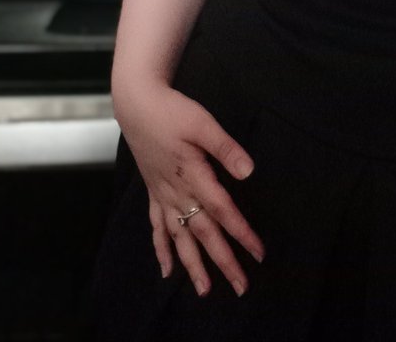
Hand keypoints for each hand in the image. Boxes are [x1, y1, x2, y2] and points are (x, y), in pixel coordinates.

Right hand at [115, 81, 264, 296]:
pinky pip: (157, 228)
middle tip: (241, 286)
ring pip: (179, 237)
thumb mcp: (203, 123)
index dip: (241, 232)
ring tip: (205, 290)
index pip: (222, 210)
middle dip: (223, 261)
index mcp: (192, 174)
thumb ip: (226, 148)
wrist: (137, 105)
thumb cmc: (172, 111)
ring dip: (193, 264)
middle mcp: (177, 192)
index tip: (258, 252)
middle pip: (203, 233)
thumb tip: (248, 172)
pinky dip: (162, 250)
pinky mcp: (154, 192)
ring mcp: (163, 195)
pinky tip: (167, 270)